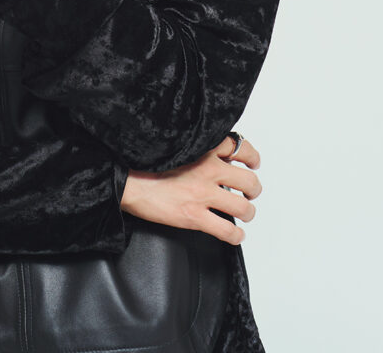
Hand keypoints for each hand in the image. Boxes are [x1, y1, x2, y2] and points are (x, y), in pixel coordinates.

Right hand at [120, 135, 262, 244]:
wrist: (129, 181)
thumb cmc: (148, 165)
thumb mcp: (178, 147)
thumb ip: (201, 151)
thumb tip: (219, 159)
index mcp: (204, 149)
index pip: (241, 148)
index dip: (252, 158)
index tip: (252, 164)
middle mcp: (208, 169)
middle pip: (249, 181)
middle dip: (253, 190)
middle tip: (249, 194)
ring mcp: (202, 194)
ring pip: (244, 208)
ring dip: (247, 213)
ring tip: (243, 214)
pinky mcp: (195, 216)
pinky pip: (228, 231)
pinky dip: (236, 236)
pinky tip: (235, 235)